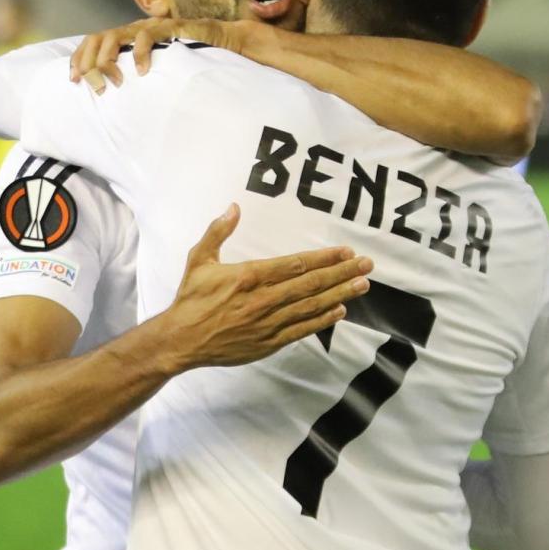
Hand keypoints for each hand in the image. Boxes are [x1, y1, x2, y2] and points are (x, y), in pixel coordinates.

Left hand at [68, 17, 250, 91]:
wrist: (222, 42)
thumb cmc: (190, 62)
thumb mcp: (158, 73)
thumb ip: (139, 80)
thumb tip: (120, 105)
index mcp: (127, 38)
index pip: (93, 42)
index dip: (79, 59)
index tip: (73, 80)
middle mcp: (133, 30)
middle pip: (96, 39)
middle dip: (88, 63)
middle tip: (93, 87)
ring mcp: (148, 27)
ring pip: (114, 37)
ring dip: (108, 61)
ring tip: (114, 83)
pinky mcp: (166, 28)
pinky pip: (145, 37)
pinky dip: (139, 54)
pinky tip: (142, 72)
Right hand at [161, 204, 370, 371]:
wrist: (181, 340)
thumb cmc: (191, 299)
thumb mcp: (199, 259)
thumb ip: (218, 232)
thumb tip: (234, 207)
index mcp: (249, 276)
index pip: (296, 264)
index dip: (325, 258)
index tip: (345, 251)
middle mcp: (263, 299)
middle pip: (311, 284)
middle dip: (342, 273)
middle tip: (367, 265)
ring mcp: (268, 323)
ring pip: (312, 306)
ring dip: (340, 294)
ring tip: (362, 285)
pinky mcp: (269, 342)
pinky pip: (302, 330)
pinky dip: (323, 319)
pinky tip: (340, 310)